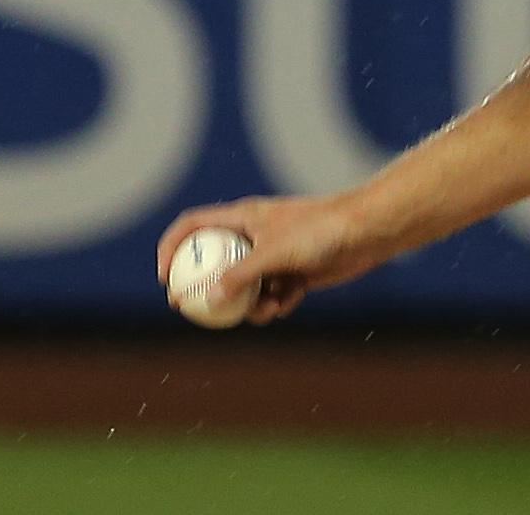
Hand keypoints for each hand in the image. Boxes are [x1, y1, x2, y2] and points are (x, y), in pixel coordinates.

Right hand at [156, 193, 377, 325]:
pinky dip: (276, 304)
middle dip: (204, 289)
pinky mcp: (294, 273)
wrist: (364, 233)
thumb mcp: (272, 252)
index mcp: (242, 217)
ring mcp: (274, 255)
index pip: (193, 226)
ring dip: (249, 304)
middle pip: (215, 263)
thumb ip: (240, 275)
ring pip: (244, 287)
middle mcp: (254, 235)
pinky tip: (289, 302)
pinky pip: (271, 296)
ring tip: (266, 308)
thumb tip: (208, 298)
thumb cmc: (318, 232)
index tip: (166, 278)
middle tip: (194, 311)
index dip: (171, 248)